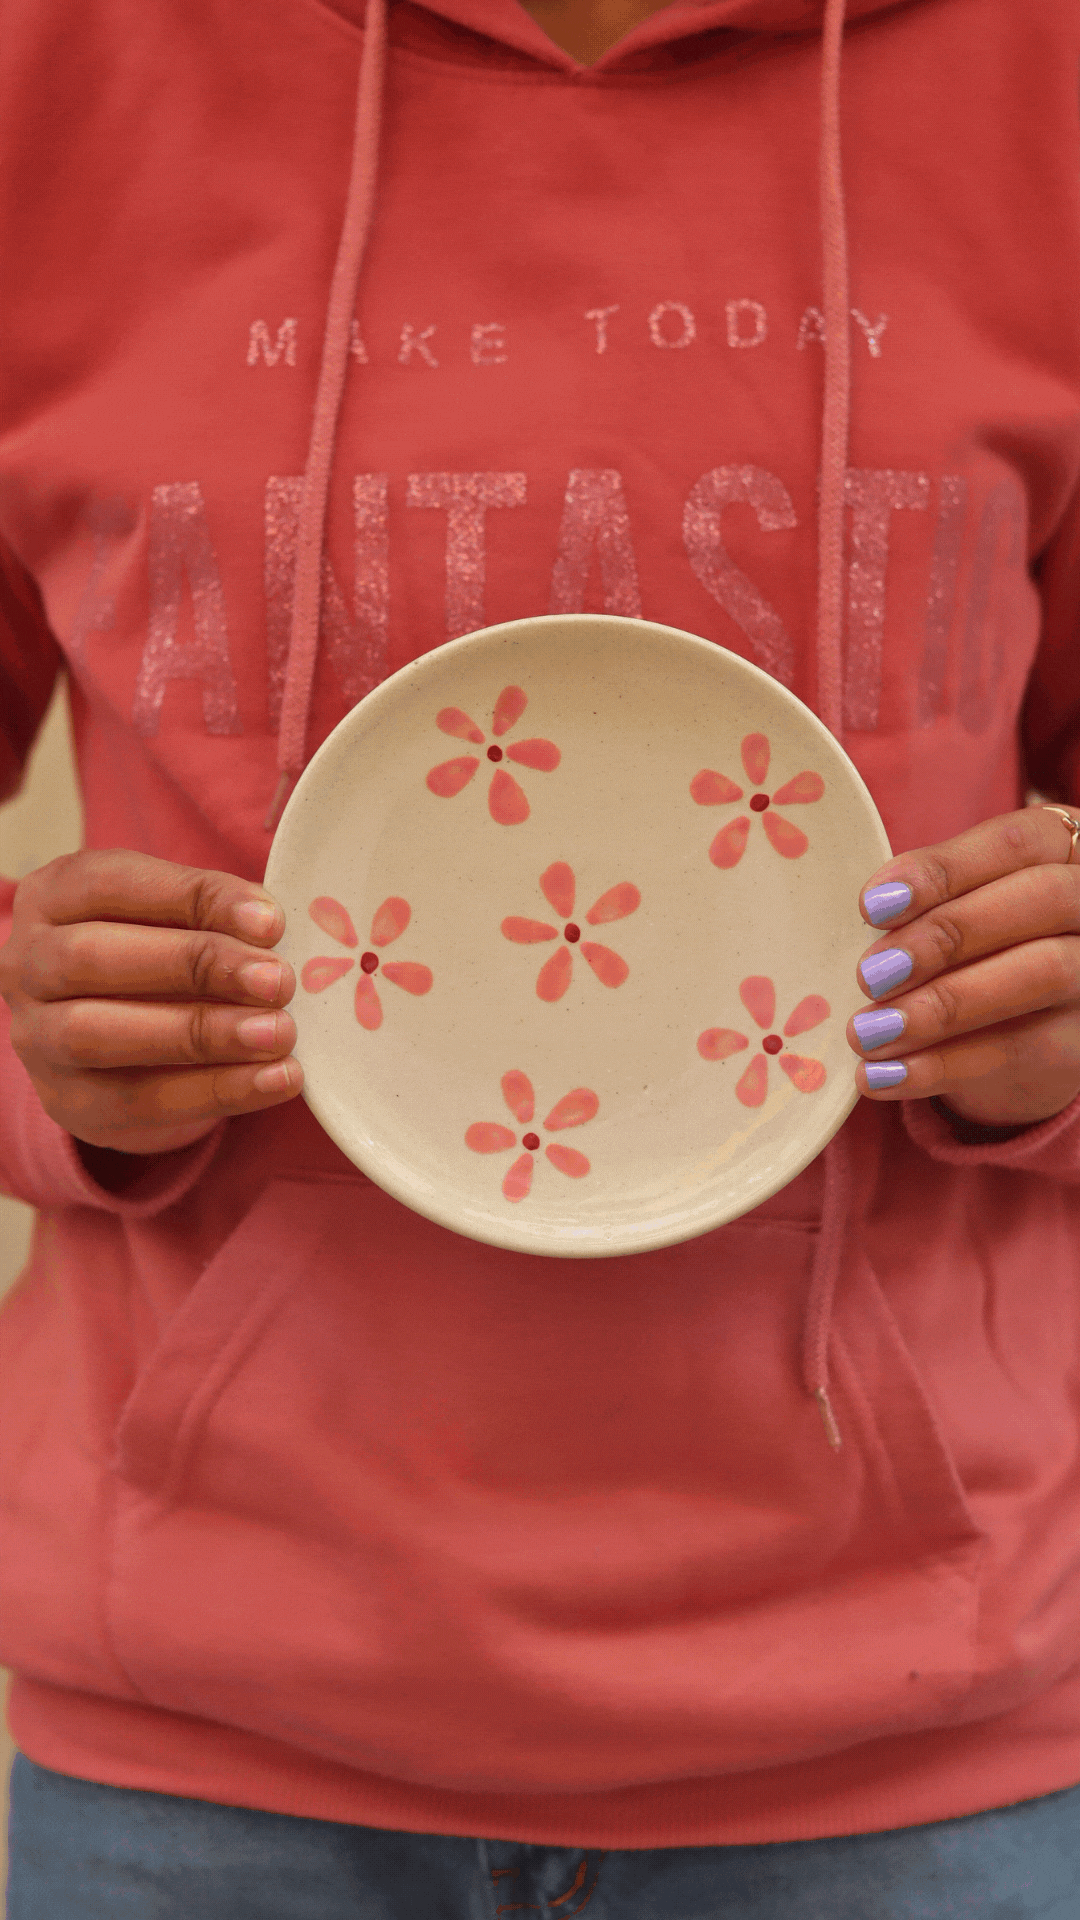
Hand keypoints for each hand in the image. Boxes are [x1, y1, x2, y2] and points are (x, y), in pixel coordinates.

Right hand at [0, 849, 302, 1158]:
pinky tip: (275, 1079)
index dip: (192, 898)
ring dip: (200, 1034)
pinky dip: (215, 1090)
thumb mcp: (174, 919)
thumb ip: (211, 915)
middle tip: (276, 981)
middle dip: (195, 967)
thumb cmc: (158, 959)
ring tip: (278, 1033)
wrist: (125, 1050)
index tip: (269, 922)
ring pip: (99, 1034)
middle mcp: (27, 964)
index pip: (111, 884)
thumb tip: (270, 928)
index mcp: (53, 897)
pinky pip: (136, 1100)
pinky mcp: (69, 1101)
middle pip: (93, 958)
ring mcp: (37, 1037)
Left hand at [847, 807, 1079, 1126]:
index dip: (943, 870)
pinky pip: (1023, 1050)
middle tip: (869, 975)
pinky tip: (881, 1076)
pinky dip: (941, 1067)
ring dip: (942, 1006)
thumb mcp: (961, 910)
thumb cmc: (979, 947)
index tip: (872, 906)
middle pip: (1040, 899)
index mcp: (1064, 849)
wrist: (1027, 1031)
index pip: (1014, 843)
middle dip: (946, 935)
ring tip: (867, 1033)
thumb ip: (929, 904)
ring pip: (1042, 973)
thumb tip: (872, 916)